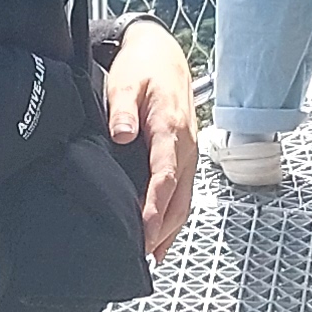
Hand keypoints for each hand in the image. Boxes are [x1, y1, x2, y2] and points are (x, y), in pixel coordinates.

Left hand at [105, 15, 198, 257]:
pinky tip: (161, 236)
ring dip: (170, 230)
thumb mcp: (125, 81)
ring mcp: (189, 153)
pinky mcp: (185, 157)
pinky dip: (174, 219)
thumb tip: (122, 135)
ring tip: (151, 257)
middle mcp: (185, 145)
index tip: (143, 231)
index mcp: (170, 128)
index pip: (164, 176)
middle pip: (179, 198)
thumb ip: (122, 108)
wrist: (162, 53)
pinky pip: (184, 193)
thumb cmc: (143, 67)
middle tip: (143, 258)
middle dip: (163, 230)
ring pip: (184, 200)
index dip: (154, 208)